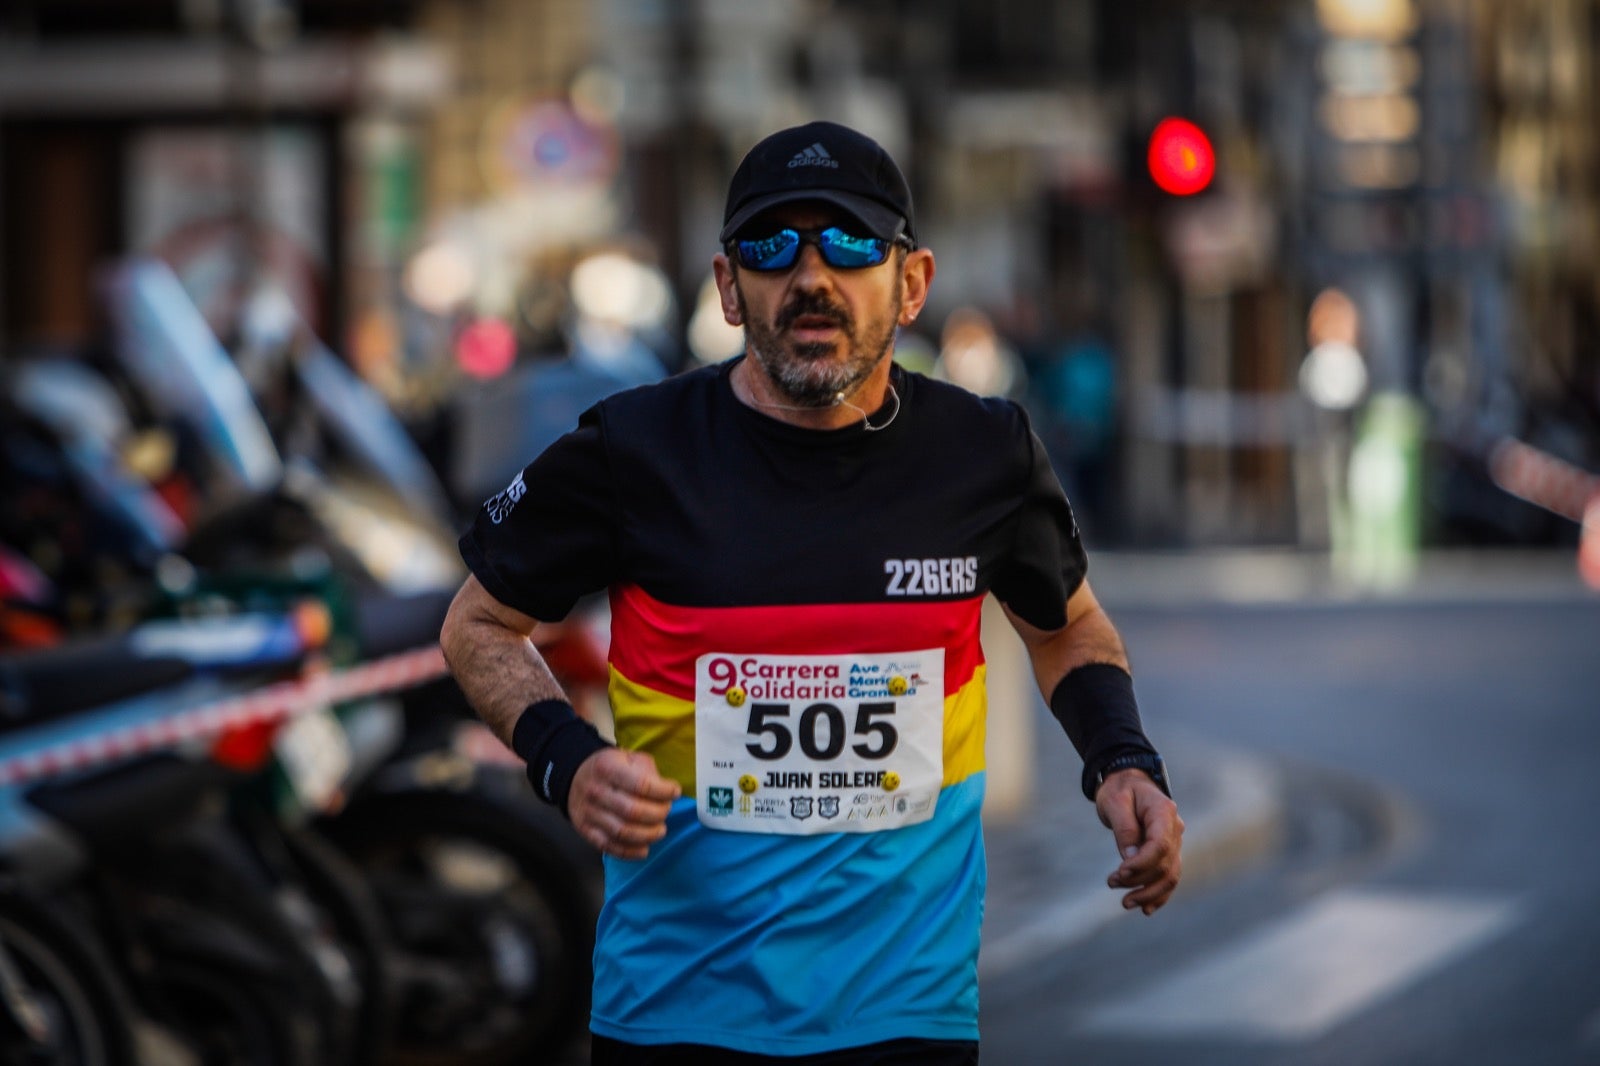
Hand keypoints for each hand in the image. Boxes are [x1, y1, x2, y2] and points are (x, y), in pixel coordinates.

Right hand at [567, 748, 680, 860]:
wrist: (575, 777)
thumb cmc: (610, 768)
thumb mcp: (628, 757)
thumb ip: (648, 770)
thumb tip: (666, 790)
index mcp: (607, 768)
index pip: (641, 785)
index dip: (663, 791)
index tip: (674, 792)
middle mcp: (595, 791)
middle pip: (634, 811)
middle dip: (658, 814)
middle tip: (666, 811)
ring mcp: (589, 813)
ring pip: (623, 832)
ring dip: (648, 835)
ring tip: (659, 830)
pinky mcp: (586, 830)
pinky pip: (610, 846)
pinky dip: (630, 852)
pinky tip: (644, 849)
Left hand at [1096, 769, 1183, 914]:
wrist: (1129, 783)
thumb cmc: (1119, 790)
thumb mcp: (1114, 802)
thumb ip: (1124, 829)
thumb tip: (1130, 858)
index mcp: (1163, 811)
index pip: (1159, 845)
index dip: (1142, 864)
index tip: (1119, 873)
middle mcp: (1175, 828)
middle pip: (1164, 864)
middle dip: (1139, 880)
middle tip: (1111, 883)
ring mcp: (1175, 842)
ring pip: (1170, 875)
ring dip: (1149, 893)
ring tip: (1126, 903)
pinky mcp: (1168, 852)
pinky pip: (1169, 877)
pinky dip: (1160, 894)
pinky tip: (1146, 908)